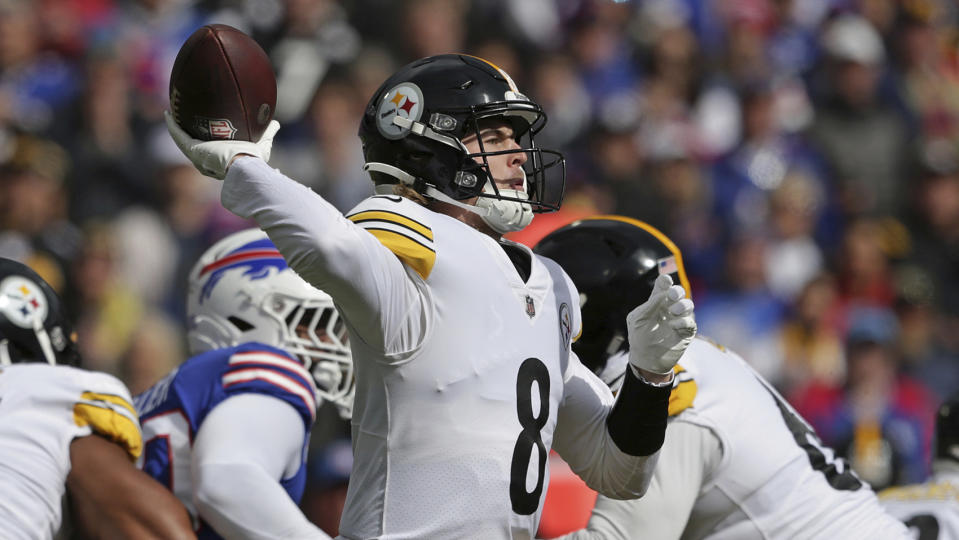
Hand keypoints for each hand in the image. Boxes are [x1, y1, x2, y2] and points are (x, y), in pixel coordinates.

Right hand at [164, 110, 279, 179]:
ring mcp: (198, 157)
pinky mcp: (191, 151)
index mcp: (221, 162)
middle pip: (195, 146)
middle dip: (190, 135)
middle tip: (186, 122)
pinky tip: (168, 113)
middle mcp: (207, 162)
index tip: (207, 133)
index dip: (208, 143)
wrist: (243, 164)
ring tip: (172, 115)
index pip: (212, 152)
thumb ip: (268, 133)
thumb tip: (275, 122)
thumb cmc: (254, 159)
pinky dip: (173, 125)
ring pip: (183, 141)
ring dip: (177, 128)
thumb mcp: (263, 143)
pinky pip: (179, 136)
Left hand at [626, 274, 696, 374]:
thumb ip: (649, 305)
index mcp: (656, 301)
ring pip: (688, 304)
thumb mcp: (638, 319)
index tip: (665, 281)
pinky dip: (683, 321)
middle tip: (671, 296)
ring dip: (682, 305)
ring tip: (673, 312)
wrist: (646, 359)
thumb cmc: (639, 337)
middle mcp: (669, 307)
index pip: (664, 286)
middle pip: (678, 292)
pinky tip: (673, 326)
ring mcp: (679, 318)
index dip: (666, 280)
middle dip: (677, 291)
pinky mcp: (686, 331)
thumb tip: (663, 293)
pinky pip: (690, 322)